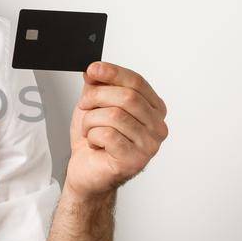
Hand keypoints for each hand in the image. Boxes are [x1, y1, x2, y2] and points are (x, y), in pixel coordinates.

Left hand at [65, 61, 167, 196]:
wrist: (87, 171)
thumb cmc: (96, 140)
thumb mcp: (95, 105)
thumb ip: (98, 86)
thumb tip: (96, 71)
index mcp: (154, 109)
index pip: (137, 82)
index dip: (114, 73)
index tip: (93, 69)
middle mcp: (157, 127)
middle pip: (127, 97)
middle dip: (97, 97)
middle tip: (84, 105)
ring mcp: (149, 145)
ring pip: (115, 116)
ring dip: (91, 120)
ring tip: (89, 130)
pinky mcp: (134, 160)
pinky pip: (108, 135)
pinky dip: (93, 136)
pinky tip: (95, 144)